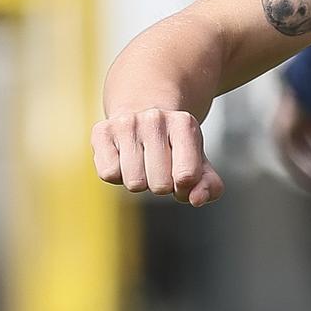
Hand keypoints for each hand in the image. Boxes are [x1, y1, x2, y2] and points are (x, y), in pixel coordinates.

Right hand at [91, 107, 223, 206]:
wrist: (143, 110)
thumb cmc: (174, 146)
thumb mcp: (198, 162)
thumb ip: (208, 185)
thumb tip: (196, 200)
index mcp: (185, 124)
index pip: (187, 176)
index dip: (184, 188)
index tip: (181, 178)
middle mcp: (156, 119)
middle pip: (160, 185)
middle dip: (161, 185)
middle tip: (159, 168)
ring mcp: (127, 123)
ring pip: (134, 183)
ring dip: (140, 182)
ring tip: (143, 163)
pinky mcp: (101, 130)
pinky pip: (109, 174)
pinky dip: (118, 176)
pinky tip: (124, 159)